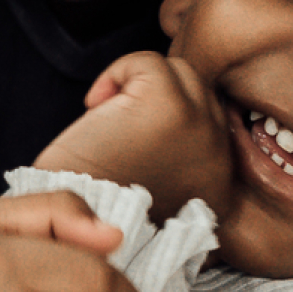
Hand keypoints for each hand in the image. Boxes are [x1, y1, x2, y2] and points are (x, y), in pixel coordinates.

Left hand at [33, 50, 238, 224]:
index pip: (211, 126)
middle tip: (118, 132)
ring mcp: (200, 129)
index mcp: (221, 188)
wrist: (70, 230)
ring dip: (141, 87)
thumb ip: (180, 172)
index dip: (171, 121)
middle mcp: (222, 159)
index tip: (135, 142)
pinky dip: (118, 73)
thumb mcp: (156, 203)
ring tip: (108, 122)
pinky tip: (95, 106)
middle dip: (158, 99)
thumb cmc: (99, 218)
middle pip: (200, 93)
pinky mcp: (168, 106)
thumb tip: (177, 129)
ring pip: (179, 74)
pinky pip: (148, 61)